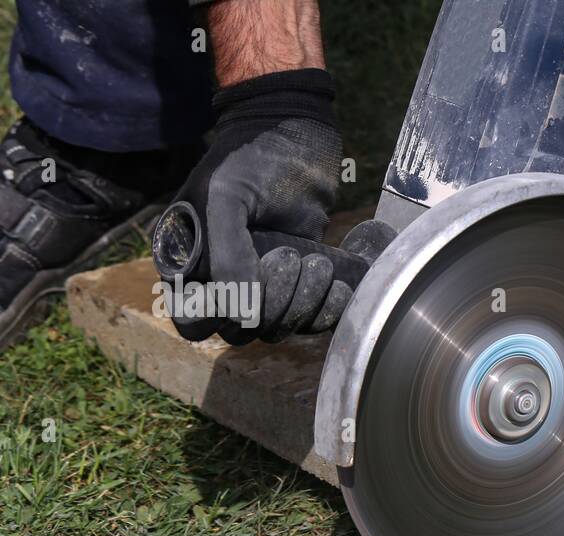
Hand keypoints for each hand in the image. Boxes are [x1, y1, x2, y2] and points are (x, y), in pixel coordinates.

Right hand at [161, 68, 345, 343]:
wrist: (295, 135)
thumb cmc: (249, 161)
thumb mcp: (225, 199)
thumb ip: (225, 255)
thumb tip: (238, 313)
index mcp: (187, 264)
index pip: (192, 323)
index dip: (218, 317)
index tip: (247, 284)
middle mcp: (221, 282)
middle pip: (240, 332)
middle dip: (270, 305)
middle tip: (288, 257)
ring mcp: (262, 286)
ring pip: (277, 329)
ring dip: (301, 304)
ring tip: (315, 260)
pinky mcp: (299, 285)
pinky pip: (309, 321)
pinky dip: (326, 309)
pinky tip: (336, 282)